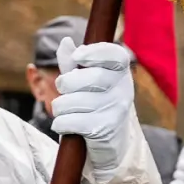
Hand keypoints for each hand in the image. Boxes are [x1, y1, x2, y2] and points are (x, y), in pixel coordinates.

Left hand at [50, 38, 136, 179]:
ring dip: (60, 107)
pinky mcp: (104, 129)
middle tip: (63, 89)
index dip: (95, 52)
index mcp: (120, 72)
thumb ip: (73, 63)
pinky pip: (70, 121)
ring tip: (66, 111)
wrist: (110, 142)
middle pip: (88, 78)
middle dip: (65, 83)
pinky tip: (65, 125)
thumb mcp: (84, 82)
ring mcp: (116, 110)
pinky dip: (60, 124)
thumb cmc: (94, 105)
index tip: (78, 56)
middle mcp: (123, 89)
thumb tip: (66, 42)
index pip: (115, 55)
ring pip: (72, 101)